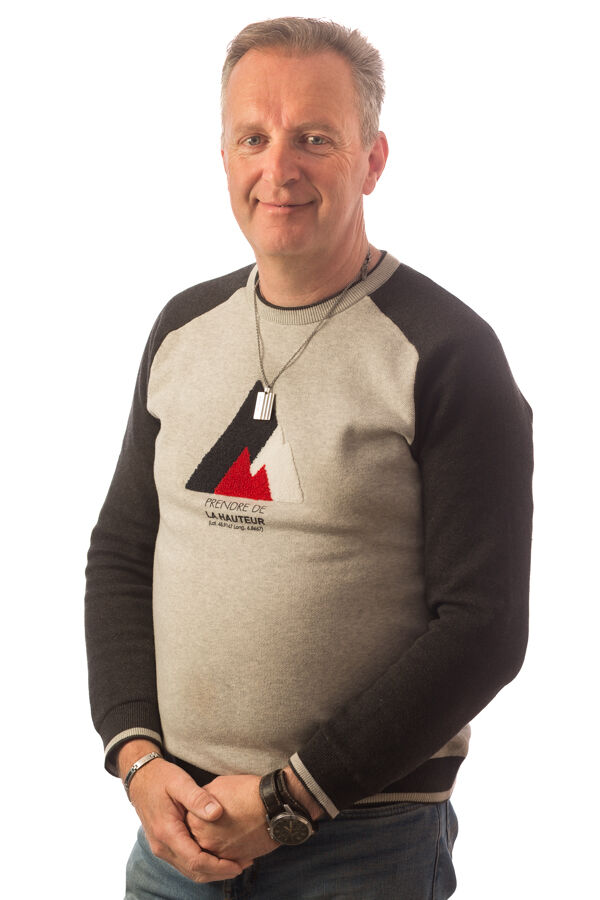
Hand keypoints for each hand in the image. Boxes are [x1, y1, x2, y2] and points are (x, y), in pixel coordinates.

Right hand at [119, 742, 249, 882]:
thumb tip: (217, 813)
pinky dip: (204, 864)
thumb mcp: (180, 782)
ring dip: (213, 871)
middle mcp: (162, 846)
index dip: (219, 866)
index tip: (239, 864)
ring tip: (237, 862)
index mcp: (167, 832)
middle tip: (245, 864)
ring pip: (190, 871)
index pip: (196, 861)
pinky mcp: (165, 845)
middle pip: (194, 872)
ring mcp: (162, 848)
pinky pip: (186, 863)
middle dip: (220, 872)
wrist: (140, 778)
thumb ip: (198, 798)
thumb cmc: (161, 778)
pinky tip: (219, 855)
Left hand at [186, 774, 278, 862]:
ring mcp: (220, 854)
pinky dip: (229, 854)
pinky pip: (227, 861)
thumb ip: (202, 799)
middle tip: (215, 824)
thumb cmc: (246, 791)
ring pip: (211, 854)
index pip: (187, 823)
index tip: (203, 812)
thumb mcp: (217, 786)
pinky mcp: (236, 860)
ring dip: (216, 846)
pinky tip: (237, 841)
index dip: (195, 817)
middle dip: (205, 833)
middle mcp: (204, 841)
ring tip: (226, 833)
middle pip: (198, 841)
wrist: (273, 805)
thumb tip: (199, 806)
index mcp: (195, 822)